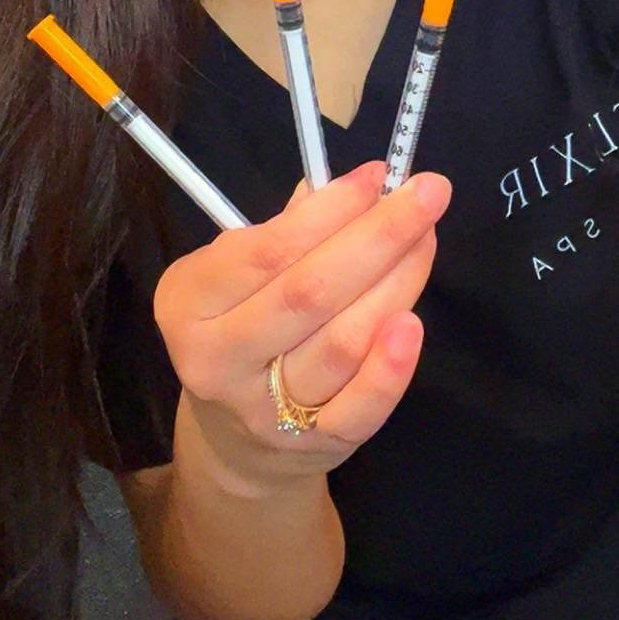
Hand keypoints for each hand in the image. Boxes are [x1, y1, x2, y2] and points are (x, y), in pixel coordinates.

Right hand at [153, 160, 449, 488]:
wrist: (239, 443)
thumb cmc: (247, 330)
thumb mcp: (239, 278)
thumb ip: (290, 230)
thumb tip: (356, 184)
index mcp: (189, 302)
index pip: (266, 251)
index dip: (330, 209)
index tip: (379, 175)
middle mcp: (216, 359)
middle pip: (309, 292)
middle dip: (378, 235)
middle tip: (429, 192)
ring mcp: (265, 409)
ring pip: (341, 341)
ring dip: (397, 283)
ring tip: (426, 239)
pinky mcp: (316, 444)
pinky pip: (360, 407)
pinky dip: (391, 367)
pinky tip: (413, 323)